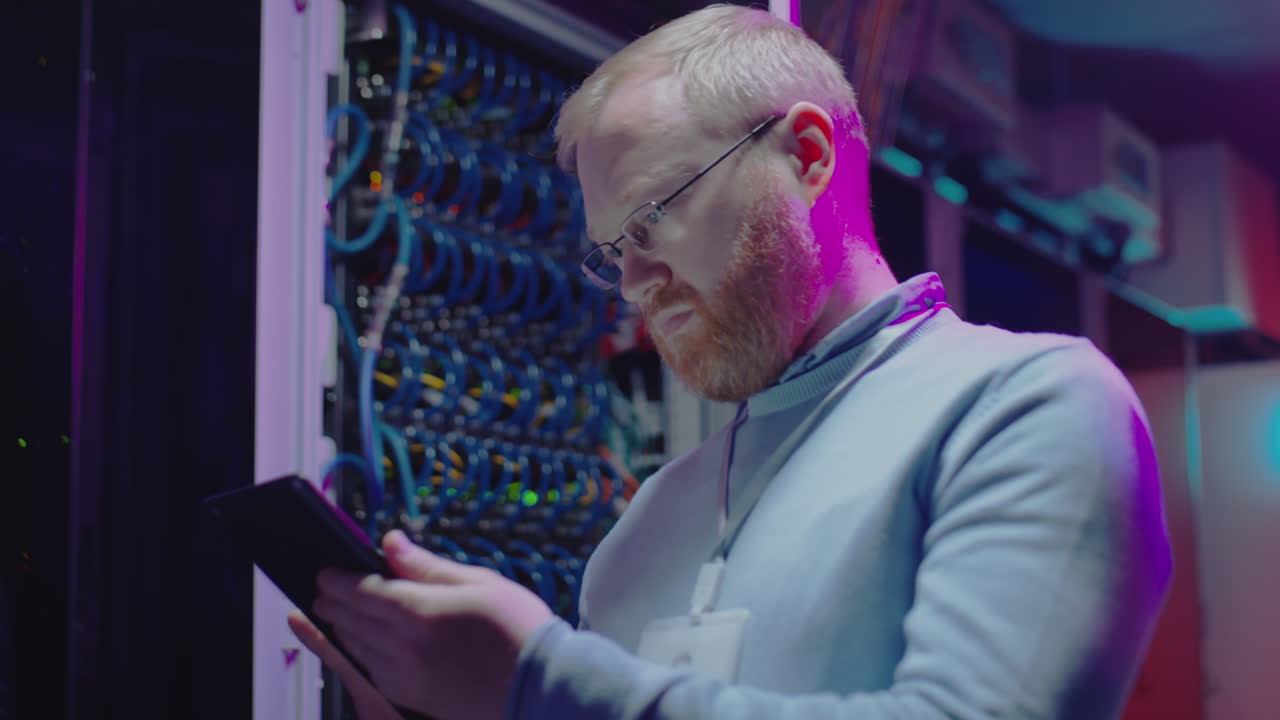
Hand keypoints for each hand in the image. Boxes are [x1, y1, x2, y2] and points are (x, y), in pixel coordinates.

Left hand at [300, 530, 555, 719]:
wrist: (542, 686)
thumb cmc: (520, 628)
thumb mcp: (480, 582)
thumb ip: (428, 565)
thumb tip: (390, 542)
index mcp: (420, 610)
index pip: (363, 591)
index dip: (339, 580)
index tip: (324, 573)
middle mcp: (404, 645)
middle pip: (354, 620)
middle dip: (334, 604)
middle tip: (322, 593)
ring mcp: (406, 675)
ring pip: (359, 648)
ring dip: (343, 629)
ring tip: (337, 616)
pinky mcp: (414, 698)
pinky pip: (373, 673)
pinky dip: (360, 656)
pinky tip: (363, 648)